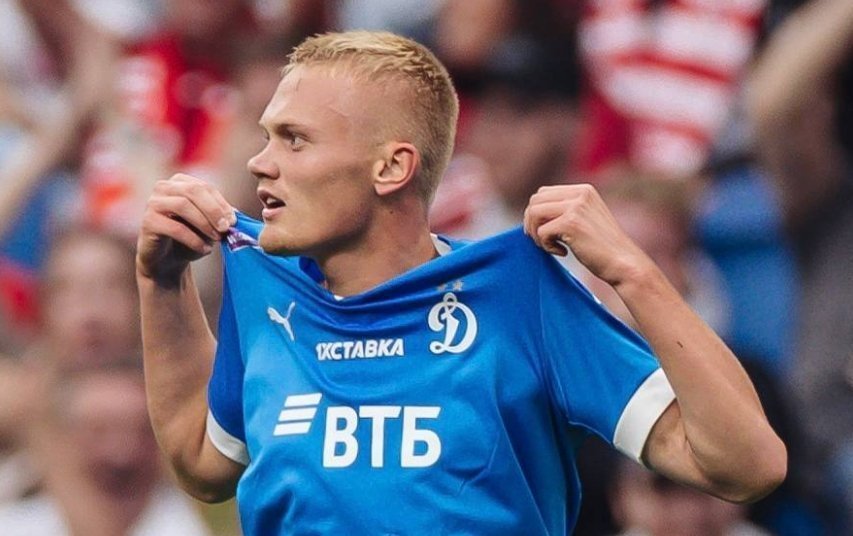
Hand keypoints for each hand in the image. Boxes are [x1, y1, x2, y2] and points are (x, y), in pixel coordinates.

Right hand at [136, 174, 235, 283]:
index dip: (221, 204)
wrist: (167, 261)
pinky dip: (194, 239)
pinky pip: (175, 227)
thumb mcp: (209, 224)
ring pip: (183, 205)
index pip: (205, 187)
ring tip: (217, 239)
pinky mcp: (148, 222)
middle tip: (226, 228)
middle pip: (193, 191)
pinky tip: (205, 249)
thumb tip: (235, 215)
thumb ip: (220, 215)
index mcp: (180, 182)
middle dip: (214, 210)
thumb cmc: (190, 238)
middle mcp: (164, 187)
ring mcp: (153, 203)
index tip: (234, 221)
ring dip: (204, 223)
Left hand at [523, 184, 651, 286]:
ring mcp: (576, 207)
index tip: (545, 232)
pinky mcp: (571, 223)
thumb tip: (530, 213)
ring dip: (536, 233)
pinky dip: (546, 246)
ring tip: (551, 246)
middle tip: (544, 241)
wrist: (625, 264)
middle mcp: (580, 194)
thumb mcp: (586, 220)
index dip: (537, 214)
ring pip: (534, 213)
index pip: (543, 193)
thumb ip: (565, 210)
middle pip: (535, 200)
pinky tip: (563, 253)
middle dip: (532, 223)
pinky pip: (541, 232)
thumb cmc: (603, 248)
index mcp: (584, 190)